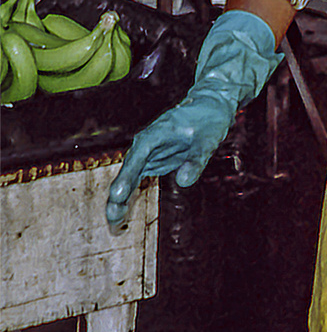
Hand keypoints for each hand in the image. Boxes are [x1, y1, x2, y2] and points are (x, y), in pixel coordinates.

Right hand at [105, 91, 238, 224]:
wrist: (208, 107)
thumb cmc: (208, 119)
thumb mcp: (208, 139)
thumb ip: (196, 160)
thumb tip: (184, 182)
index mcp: (153, 136)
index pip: (136, 159)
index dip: (126, 178)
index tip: (116, 196)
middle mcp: (144, 147)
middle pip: (127, 172)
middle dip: (117, 196)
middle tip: (112, 218)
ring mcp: (146, 156)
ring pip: (128, 180)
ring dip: (120, 201)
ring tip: (113, 224)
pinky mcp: (152, 163)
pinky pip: (137, 182)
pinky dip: (130, 196)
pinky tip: (123, 215)